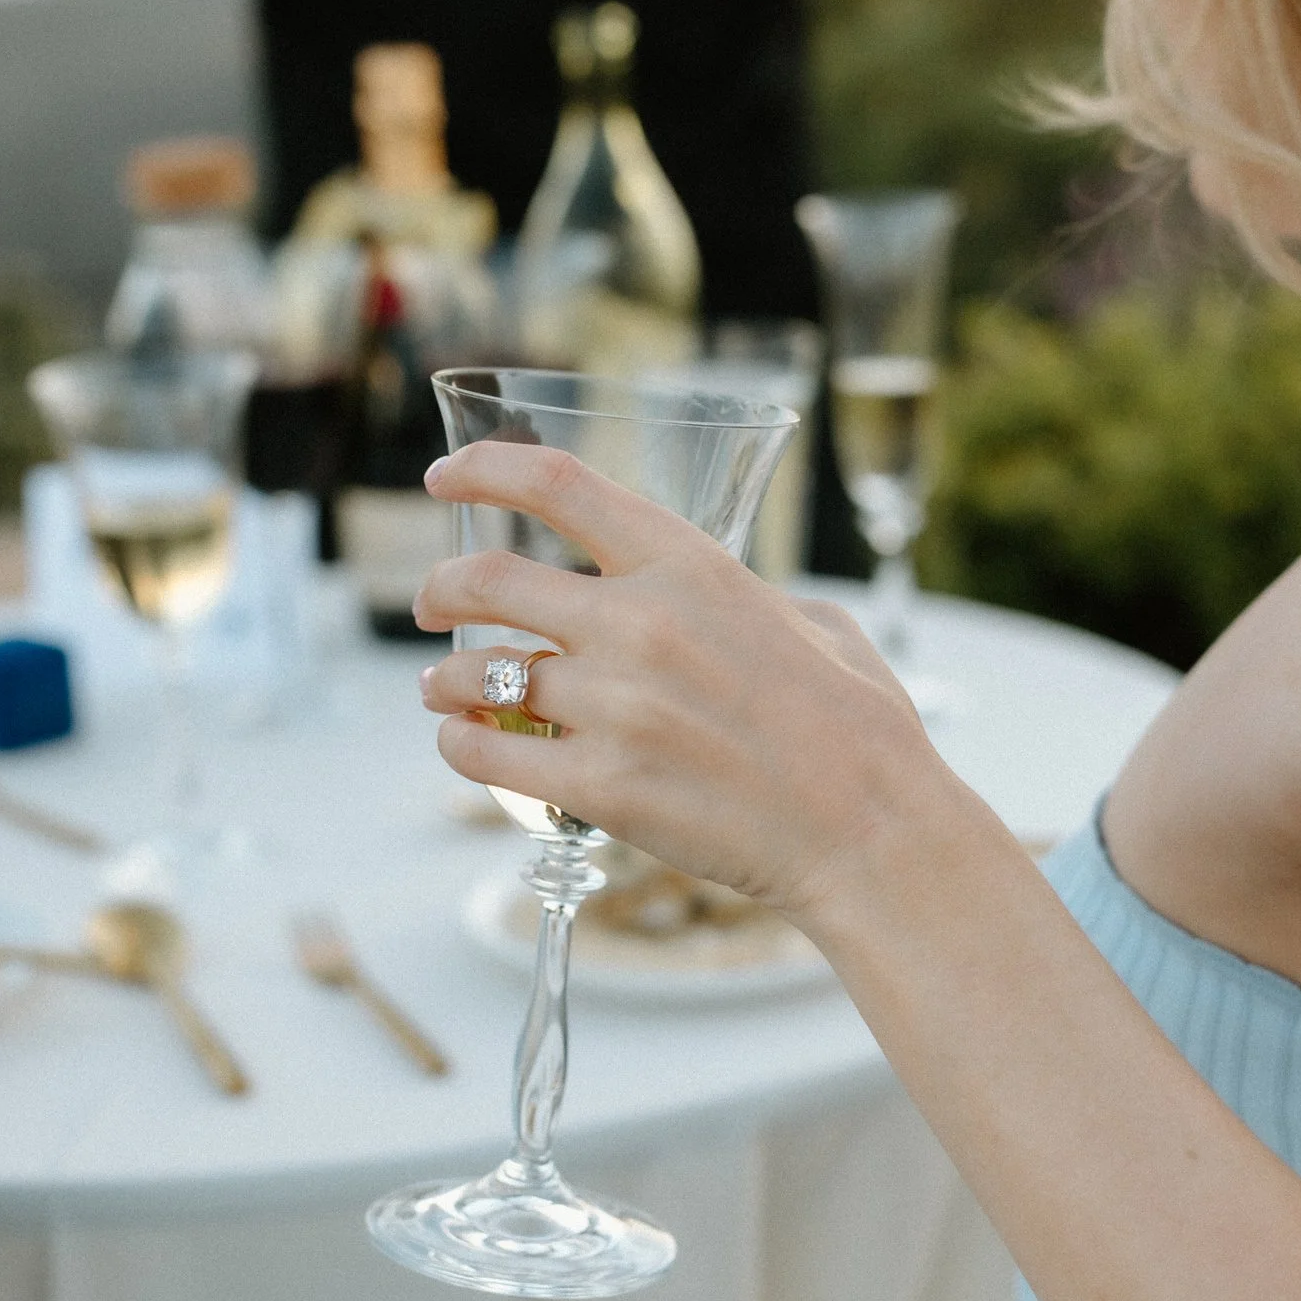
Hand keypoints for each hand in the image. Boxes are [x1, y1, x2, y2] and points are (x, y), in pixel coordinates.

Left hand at [414, 442, 957, 924]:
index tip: (443, 478)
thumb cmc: (859, 730)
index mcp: (690, 565)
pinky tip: (465, 745)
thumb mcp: (813, 621)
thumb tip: (705, 596)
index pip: (556, 484)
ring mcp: (614, 706)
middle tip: (427, 606)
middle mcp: (639, 623)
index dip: (482, 469)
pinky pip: (485, 756)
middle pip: (485, 579)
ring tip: (441, 689)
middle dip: (437, 589)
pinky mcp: (600, 786)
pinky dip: (460, 746)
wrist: (873, 831)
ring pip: (474, 674)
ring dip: (443, 680)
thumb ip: (741, 597)